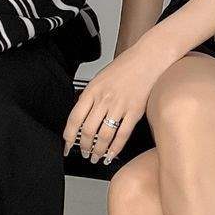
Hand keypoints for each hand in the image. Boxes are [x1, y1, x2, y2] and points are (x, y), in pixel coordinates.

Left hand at [63, 37, 173, 164]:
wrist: (147, 58)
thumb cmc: (123, 68)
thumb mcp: (98, 79)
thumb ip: (89, 98)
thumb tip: (80, 118)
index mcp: (92, 91)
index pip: (75, 118)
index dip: (69, 136)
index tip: (67, 146)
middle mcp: (104, 99)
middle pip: (88, 130)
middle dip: (84, 146)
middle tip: (84, 153)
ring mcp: (120, 106)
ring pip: (104, 135)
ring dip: (98, 150)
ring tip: (96, 157)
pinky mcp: (135, 111)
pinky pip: (122, 135)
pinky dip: (115, 148)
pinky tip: (111, 154)